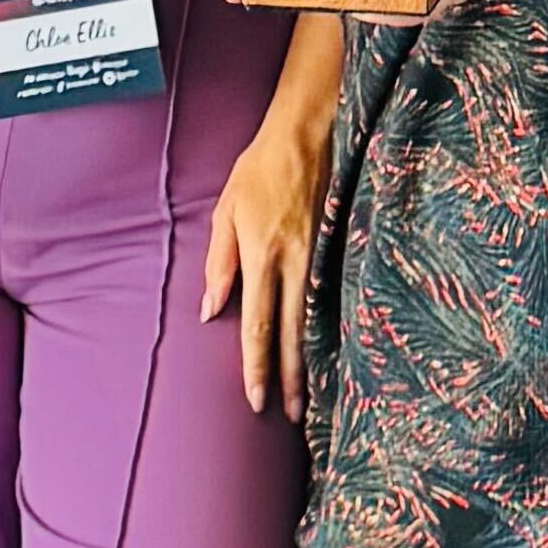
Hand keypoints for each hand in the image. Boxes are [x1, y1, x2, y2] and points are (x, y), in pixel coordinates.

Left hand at [202, 100, 331, 417]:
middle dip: (288, 377)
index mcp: (260, 255)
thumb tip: (212, 309)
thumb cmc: (259, 168)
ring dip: (308, 361)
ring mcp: (318, 256)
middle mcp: (292, 262)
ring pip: (312, 320)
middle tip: (288, 415)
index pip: (258, 324)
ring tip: (307, 396)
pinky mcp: (335, 247)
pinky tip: (325, 350)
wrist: (307, 132)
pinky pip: (327, 297)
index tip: (255, 399)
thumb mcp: (225, 210)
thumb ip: (219, 262)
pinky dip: (325, 329)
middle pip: (290, 333)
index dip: (256, 366)